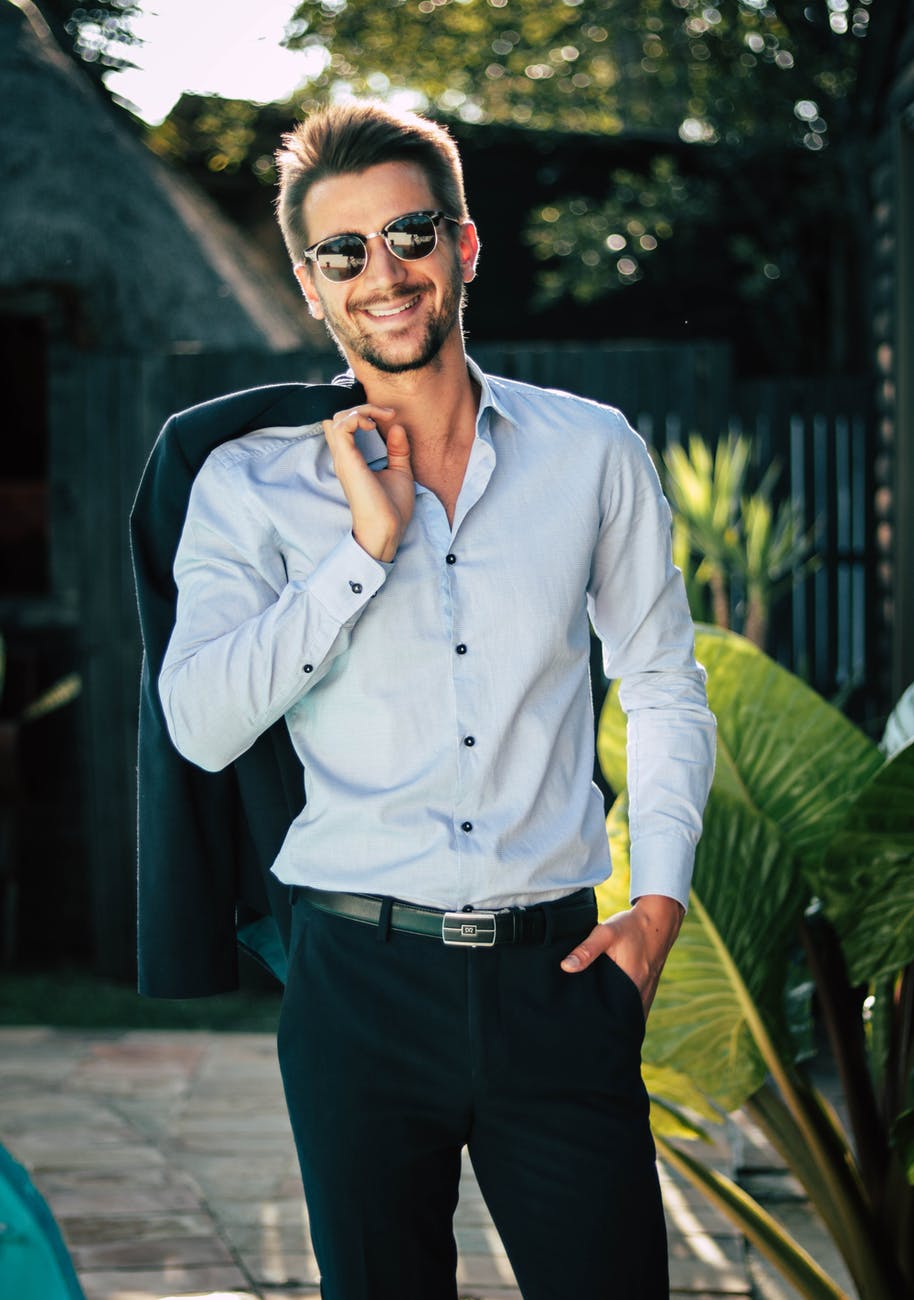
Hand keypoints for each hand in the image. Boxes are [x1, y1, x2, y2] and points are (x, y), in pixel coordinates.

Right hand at [322, 404, 413, 561]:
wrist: (387, 529)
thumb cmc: (392, 509)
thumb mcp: (400, 472)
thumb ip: (398, 450)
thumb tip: (397, 426)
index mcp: (353, 460)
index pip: (346, 425)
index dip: (364, 413)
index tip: (390, 416)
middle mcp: (344, 457)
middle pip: (338, 417)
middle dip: (362, 407)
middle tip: (387, 413)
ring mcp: (343, 458)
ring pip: (337, 417)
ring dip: (361, 410)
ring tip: (381, 416)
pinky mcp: (347, 460)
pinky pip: (342, 426)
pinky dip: (357, 417)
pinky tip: (374, 425)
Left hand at [560, 895, 683, 1017]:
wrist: (659, 918)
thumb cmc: (631, 926)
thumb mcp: (605, 933)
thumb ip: (586, 950)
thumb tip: (565, 967)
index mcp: (631, 985)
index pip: (613, 1016)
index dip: (598, 1021)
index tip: (582, 1023)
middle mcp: (642, 994)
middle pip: (621, 1018)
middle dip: (605, 1022)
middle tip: (584, 1022)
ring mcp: (647, 992)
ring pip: (629, 1014)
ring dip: (616, 1016)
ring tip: (595, 1017)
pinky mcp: (648, 987)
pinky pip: (634, 1005)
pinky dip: (624, 1008)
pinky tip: (610, 1004)